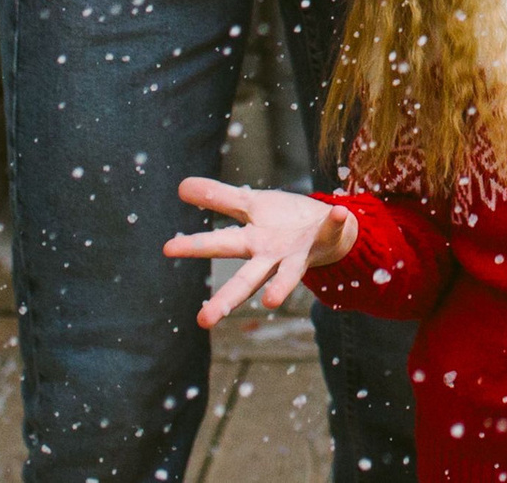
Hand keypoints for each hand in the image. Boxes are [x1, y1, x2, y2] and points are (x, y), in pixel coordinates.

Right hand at [164, 176, 356, 326]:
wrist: (325, 231)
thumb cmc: (282, 223)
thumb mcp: (250, 206)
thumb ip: (218, 198)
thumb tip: (180, 185)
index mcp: (251, 242)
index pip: (219, 243)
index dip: (194, 245)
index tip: (167, 247)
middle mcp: (272, 255)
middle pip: (247, 278)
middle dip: (226, 298)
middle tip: (203, 320)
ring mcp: (299, 253)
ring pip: (288, 274)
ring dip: (281, 286)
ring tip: (271, 302)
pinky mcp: (327, 238)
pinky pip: (334, 228)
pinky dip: (338, 221)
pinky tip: (340, 211)